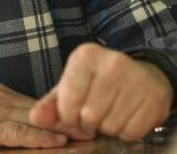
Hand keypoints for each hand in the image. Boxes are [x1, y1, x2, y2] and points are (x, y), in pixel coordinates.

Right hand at [0, 83, 94, 150]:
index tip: (83, 117)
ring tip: (90, 133)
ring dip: (64, 126)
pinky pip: (18, 132)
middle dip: (70, 117)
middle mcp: (0, 98)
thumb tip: (16, 131)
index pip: (35, 104)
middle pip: (41, 109)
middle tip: (98, 124)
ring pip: (36, 118)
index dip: (60, 112)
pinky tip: (58, 140)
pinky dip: (40, 136)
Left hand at [29, 43, 173, 141]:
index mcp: (86, 55)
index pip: (69, 100)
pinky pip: (131, 133)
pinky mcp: (153, 97)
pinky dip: (125, 132)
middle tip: (95, 111)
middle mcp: (112, 62)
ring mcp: (135, 79)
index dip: (68, 115)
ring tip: (110, 111)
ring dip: (107, 127)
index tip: (73, 112)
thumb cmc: (98, 81)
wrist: (140, 75)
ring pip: (110, 126)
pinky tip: (125, 115)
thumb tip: (35, 118)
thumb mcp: (71, 84)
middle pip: (89, 115)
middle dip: (89, 121)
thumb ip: (51, 103)